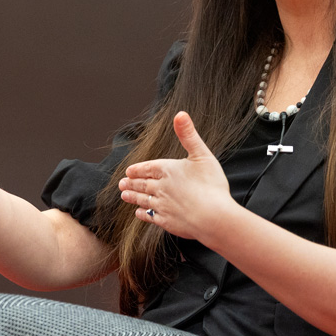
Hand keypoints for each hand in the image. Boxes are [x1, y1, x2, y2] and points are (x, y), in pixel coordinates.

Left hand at [118, 111, 235, 241]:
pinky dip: (143, 213)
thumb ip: (188, 135)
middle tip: (122, 183)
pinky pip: (150, 216)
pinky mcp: (166, 221)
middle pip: (143, 184)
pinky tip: (139, 213)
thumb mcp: (202, 155)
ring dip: (133, 197)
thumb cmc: (212, 185)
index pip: (149, 168)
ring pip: (143, 199)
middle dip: (132, 183)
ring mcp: (162, 205)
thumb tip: (180, 114)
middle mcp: (161, 187)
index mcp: (168, 170)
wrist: (214, 217)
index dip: (139, 169)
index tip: (129, 171)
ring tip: (124, 195)